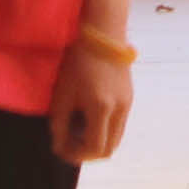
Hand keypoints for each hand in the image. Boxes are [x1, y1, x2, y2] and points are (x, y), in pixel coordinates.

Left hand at [53, 37, 137, 161]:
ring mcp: (127, 104)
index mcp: (101, 108)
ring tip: (78, 131)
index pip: (94, 149)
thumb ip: (59, 124)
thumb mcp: (63, 94)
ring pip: (116, 139)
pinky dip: (105, 130)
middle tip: (70, 144)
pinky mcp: (129, 97)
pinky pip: (119, 125)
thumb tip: (59, 146)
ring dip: (98, 142)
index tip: (60, 148)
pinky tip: (89, 117)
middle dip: (87, 152)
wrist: (102, 34)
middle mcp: (119, 110)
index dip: (76, 155)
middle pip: (109, 150)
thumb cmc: (77, 62)